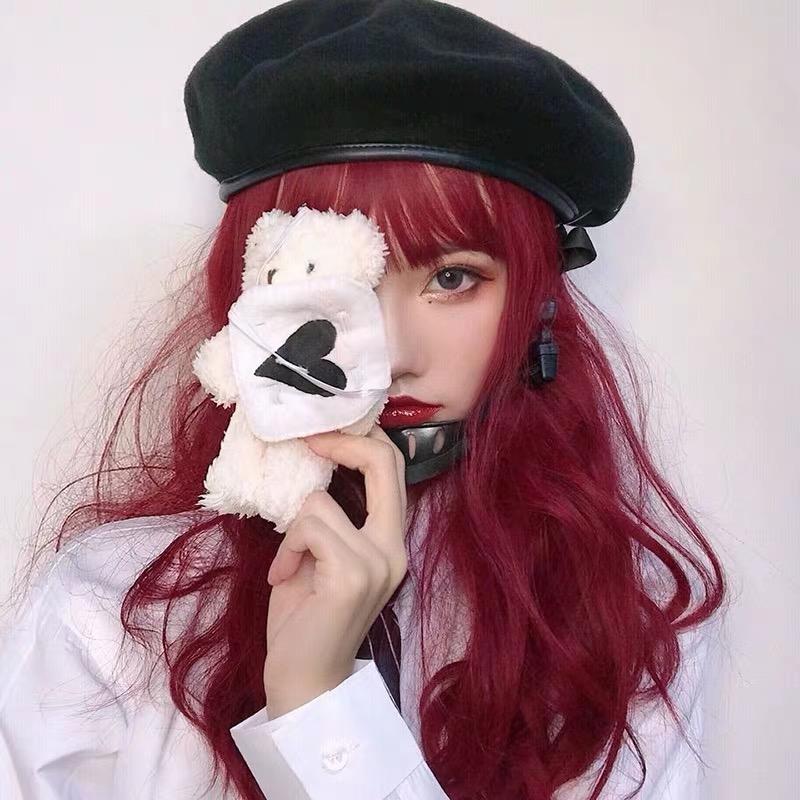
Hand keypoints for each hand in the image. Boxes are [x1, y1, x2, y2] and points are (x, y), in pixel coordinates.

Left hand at [263, 423, 407, 716]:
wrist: (305, 684)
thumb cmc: (307, 620)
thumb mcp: (321, 558)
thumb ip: (328, 518)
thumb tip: (310, 470)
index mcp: (391, 543)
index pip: (393, 470)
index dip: (361, 440)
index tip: (321, 435)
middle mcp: (394, 549)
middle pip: (384, 464)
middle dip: (342, 442)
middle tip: (308, 441)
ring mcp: (377, 562)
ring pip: (320, 503)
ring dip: (292, 531)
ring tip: (288, 566)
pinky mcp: (352, 575)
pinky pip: (307, 527)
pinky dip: (287, 548)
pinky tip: (284, 579)